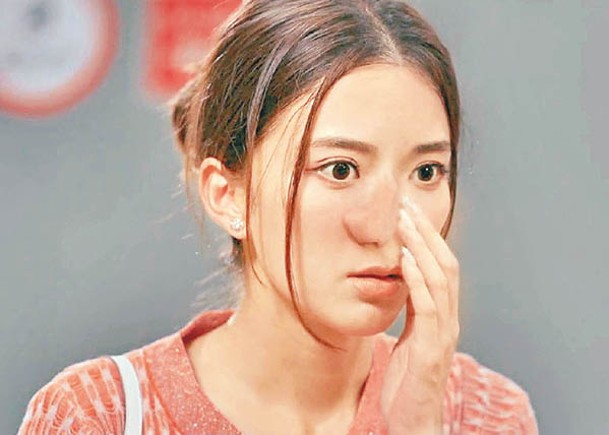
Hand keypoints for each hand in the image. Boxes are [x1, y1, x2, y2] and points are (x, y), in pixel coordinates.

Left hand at [380, 197, 459, 434]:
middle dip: (426, 232)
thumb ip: (409, 311)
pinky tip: (406, 259)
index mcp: (442, 315)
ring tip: (405, 221)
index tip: (409, 210)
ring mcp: (444, 333)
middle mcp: (449, 319)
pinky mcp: (432, 350)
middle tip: (407, 203)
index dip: (428, 237)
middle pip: (445, 263)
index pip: (441, 266)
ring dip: (422, 246)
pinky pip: (427, 307)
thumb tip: (398, 282)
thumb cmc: (408, 381)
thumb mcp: (409, 338)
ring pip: (440, 279)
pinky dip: (417, 279)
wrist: (413, 421)